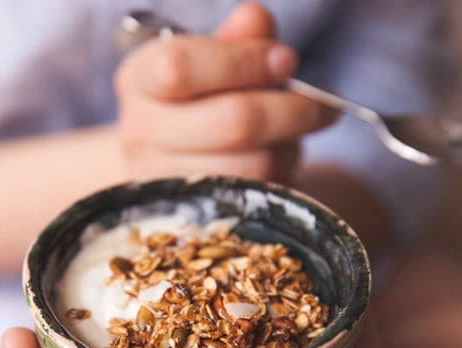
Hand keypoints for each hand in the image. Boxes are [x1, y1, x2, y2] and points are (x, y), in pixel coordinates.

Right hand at [114, 3, 335, 182]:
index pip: (180, 67)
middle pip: (232, 121)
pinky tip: (279, 156)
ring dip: (289, 145)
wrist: (161, 158)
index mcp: (140, 80)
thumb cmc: (192, 98)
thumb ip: (235, 38)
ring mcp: (164, 179)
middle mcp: (142, 131)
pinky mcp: (194, 214)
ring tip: (295, 131)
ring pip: (253, 165)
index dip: (243, 62)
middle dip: (291, 109)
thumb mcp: (207, 58)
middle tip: (322, 103)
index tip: (286, 60)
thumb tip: (256, 19)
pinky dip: (281, 173)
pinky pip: (257, 194)